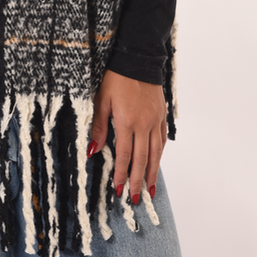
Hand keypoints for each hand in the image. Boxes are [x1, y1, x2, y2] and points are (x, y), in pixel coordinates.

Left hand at [89, 69, 166, 203]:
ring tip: (149, 189)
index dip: (121, 174)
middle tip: (135, 198)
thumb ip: (98, 126)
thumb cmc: (115, 77)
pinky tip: (156, 162)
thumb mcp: (101, 99)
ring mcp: (155, 119)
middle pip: (142, 158)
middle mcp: (144, 124)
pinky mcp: (162, 113)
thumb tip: (93, 151)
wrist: (137, 57)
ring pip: (156, 152)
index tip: (119, 189)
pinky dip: (160, 153)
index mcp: (127, 121)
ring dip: (152, 172)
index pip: (124, 155)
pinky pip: (162, 138)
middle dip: (137, 180)